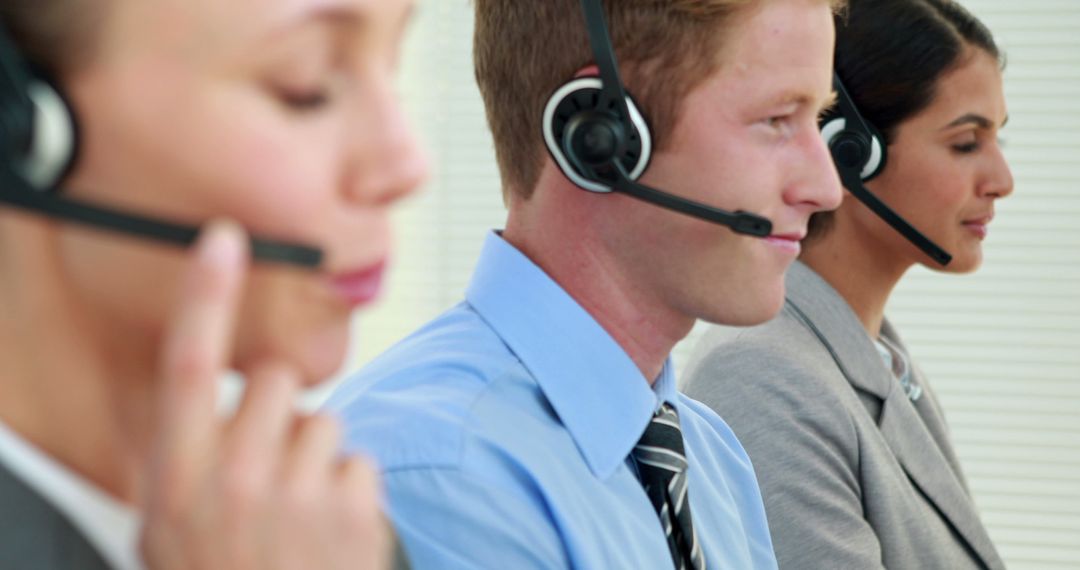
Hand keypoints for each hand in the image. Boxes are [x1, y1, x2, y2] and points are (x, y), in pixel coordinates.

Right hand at [139, 221, 389, 569]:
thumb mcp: (167, 535)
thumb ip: (187, 466)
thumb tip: (218, 410)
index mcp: (180, 482)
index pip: (188, 367)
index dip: (204, 296)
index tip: (224, 239)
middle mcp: (237, 479)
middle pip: (277, 382)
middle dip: (278, 413)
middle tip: (268, 469)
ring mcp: (300, 494)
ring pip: (326, 423)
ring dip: (316, 459)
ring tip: (300, 516)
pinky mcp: (355, 510)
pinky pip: (360, 462)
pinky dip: (350, 492)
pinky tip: (330, 534)